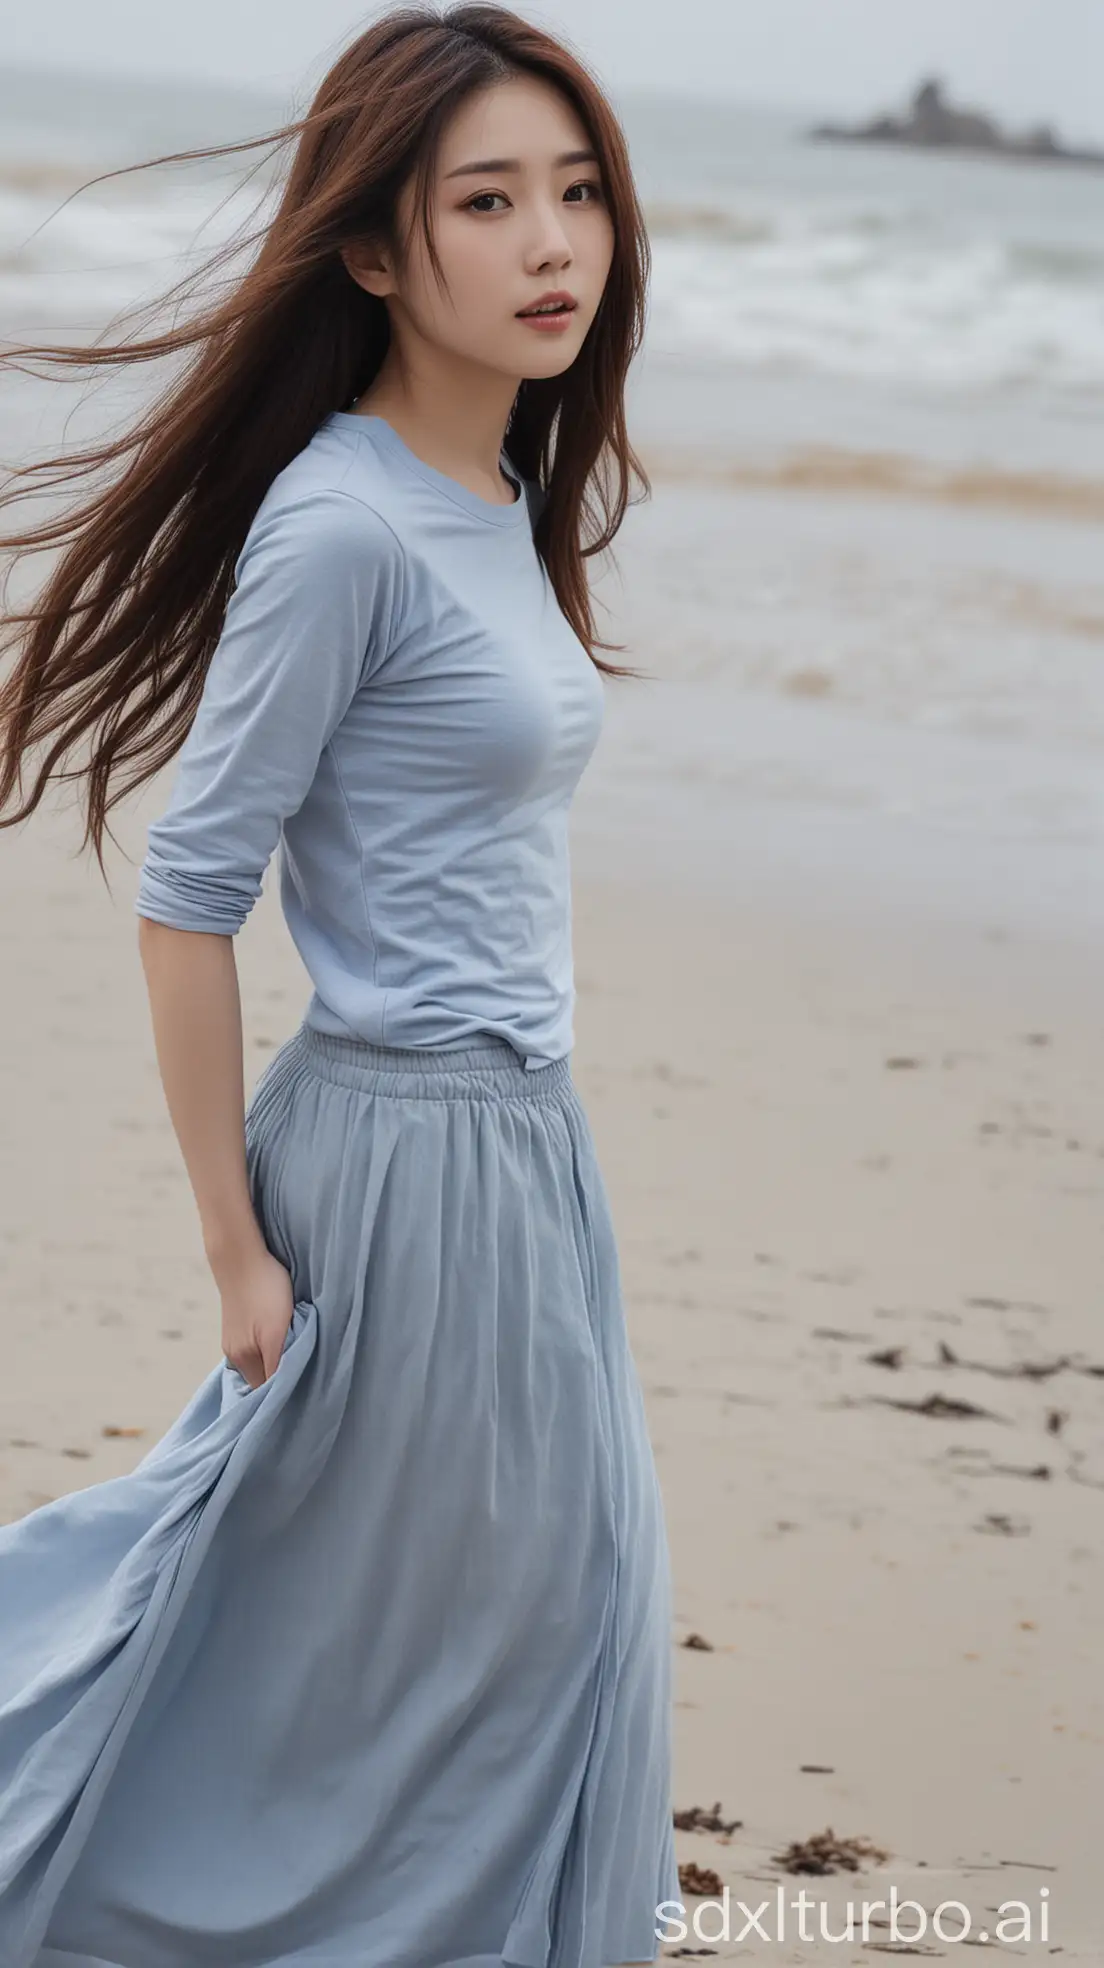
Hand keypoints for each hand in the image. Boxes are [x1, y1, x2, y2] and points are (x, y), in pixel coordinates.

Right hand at [217, 1242, 295, 1388]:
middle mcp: (234, 1355)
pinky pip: (256, 1345)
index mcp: (243, 1360)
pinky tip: (280, 1331)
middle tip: (305, 1365)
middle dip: (281, 1375)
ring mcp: (233, 1339)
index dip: (285, 1390)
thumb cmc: (264, 1291)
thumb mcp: (275, 1332)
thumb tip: (278, 1392)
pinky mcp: (236, 1324)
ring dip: (277, 1358)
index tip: (305, 1385)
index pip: (266, 1391)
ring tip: (295, 1346)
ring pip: (260, 1360)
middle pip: (262, 1377)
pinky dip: (269, 1345)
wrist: (240, 1255)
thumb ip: (277, 1364)